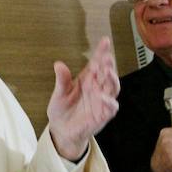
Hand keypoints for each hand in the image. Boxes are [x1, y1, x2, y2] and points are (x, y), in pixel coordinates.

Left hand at [47, 37, 119, 160]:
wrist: (62, 130)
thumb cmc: (62, 109)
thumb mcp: (59, 93)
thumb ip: (62, 80)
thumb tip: (58, 64)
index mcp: (87, 79)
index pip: (97, 63)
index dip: (102, 52)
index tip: (105, 41)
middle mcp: (97, 88)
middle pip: (106, 73)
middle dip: (108, 64)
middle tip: (106, 57)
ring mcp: (102, 101)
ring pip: (113, 88)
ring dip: (112, 80)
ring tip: (107, 72)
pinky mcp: (103, 115)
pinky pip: (111, 108)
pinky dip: (109, 102)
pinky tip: (104, 98)